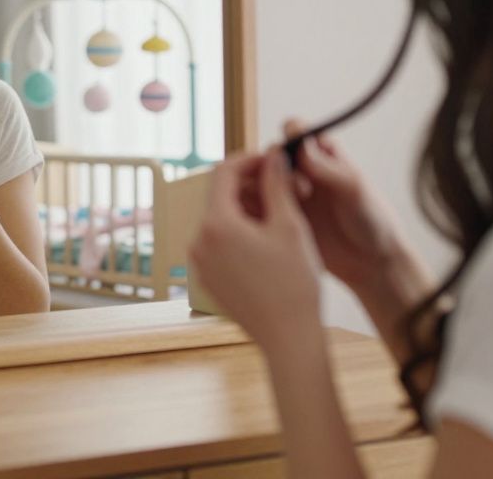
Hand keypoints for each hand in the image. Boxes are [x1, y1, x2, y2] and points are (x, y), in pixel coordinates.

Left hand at [189, 147, 323, 348]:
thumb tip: (274, 154)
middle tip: (281, 186)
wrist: (289, 338)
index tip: (273, 160)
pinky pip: (219, 245)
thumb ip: (277, 183)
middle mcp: (198, 241)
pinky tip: (267, 243)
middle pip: (220, 196)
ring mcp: (200, 263)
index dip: (250, 159)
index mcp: (216, 224)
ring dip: (245, 211)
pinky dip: (239, 235)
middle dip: (249, 186)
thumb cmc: (294, 283)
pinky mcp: (207, 280)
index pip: (224, 172)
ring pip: (220, 221)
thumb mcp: (290, 225)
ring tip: (279, 215)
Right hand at [271, 122, 410, 293]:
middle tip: (301, 191)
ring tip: (280, 207)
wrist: (372, 263)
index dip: (290, 137)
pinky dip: (253, 209)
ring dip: (259, 187)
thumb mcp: (355, 189)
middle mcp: (302, 171)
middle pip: (271, 155)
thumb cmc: (373, 221)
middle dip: (274, 167)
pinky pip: (256, 207)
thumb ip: (328, 167)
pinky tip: (268, 222)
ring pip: (258, 179)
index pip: (295, 130)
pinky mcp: (280, 218)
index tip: (297, 158)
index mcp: (323, 155)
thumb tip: (301, 143)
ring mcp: (289, 195)